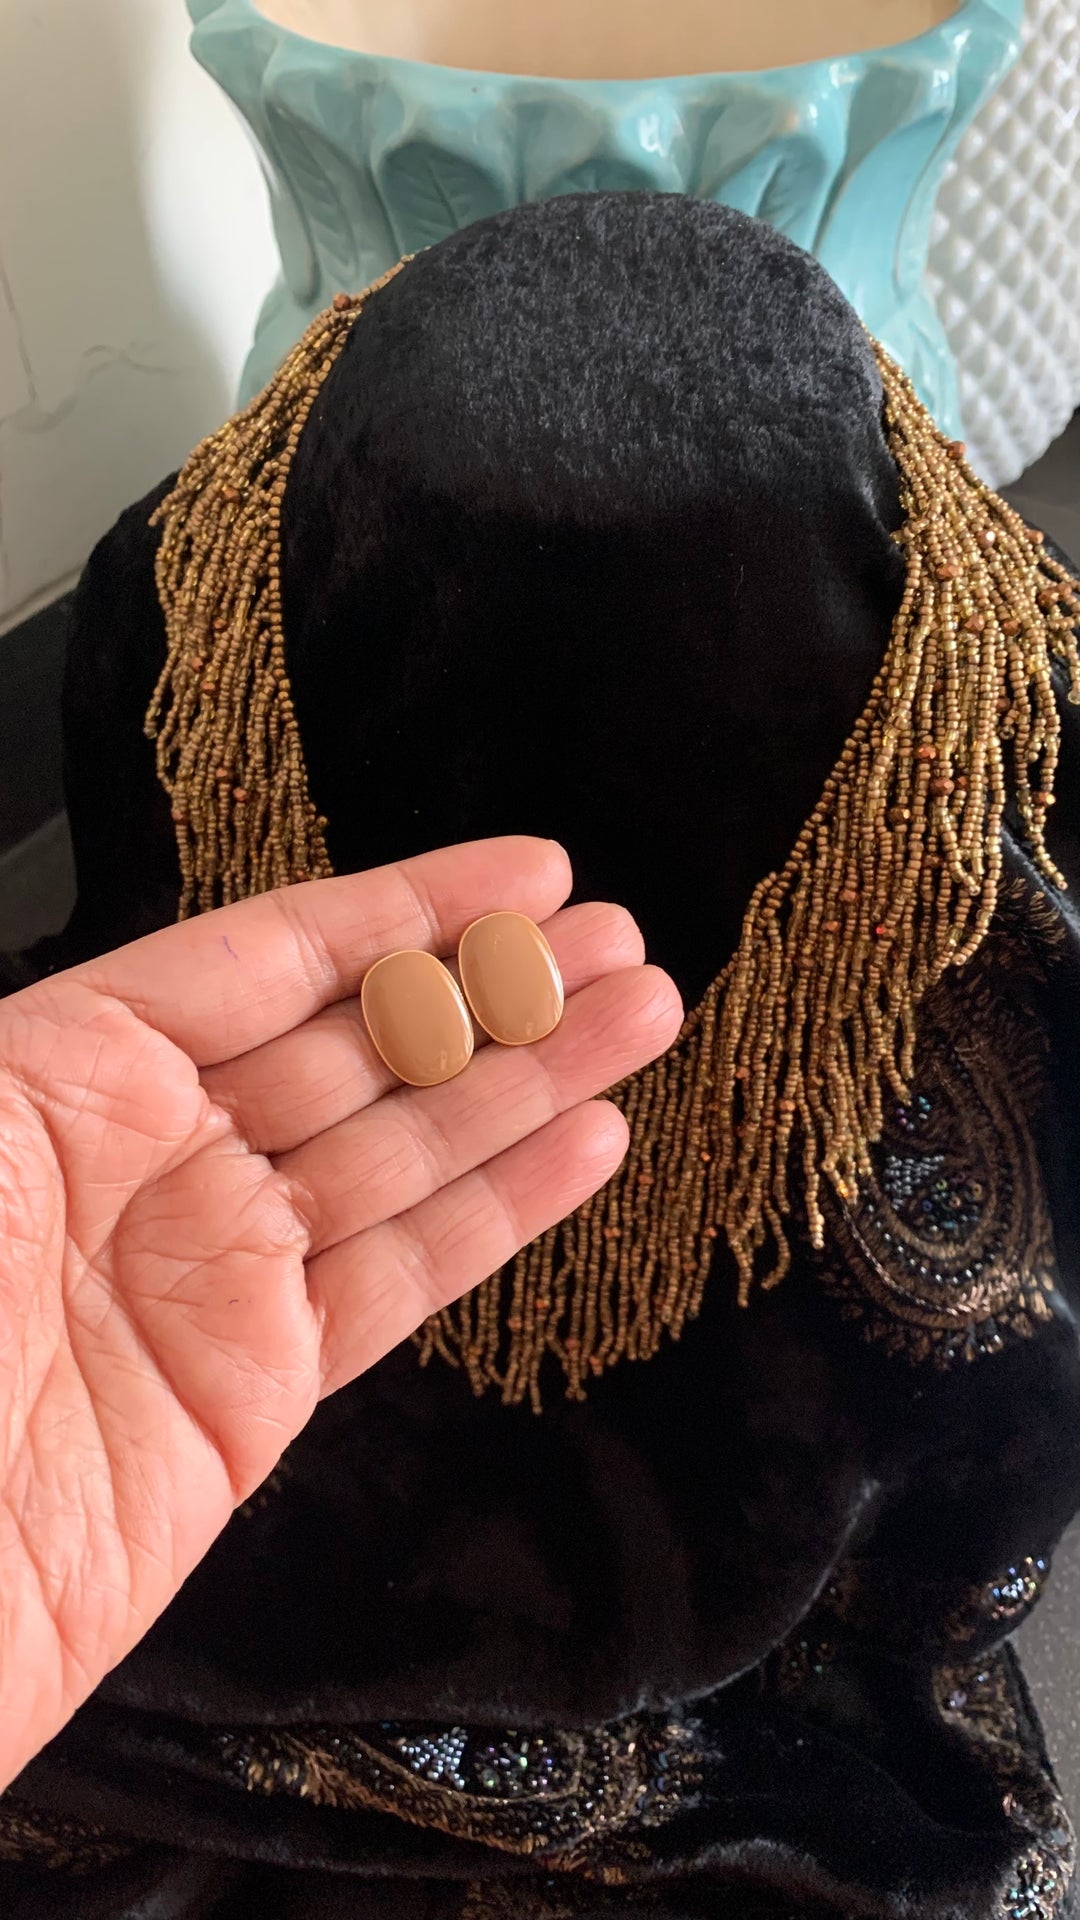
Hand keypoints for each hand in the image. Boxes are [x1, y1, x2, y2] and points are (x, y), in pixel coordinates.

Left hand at [0, 836, 680, 1788]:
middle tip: (609, 940)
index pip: (275, 955)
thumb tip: (238, 964)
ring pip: (410, 1152)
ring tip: (641, 1013)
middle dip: (496, 988)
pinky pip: (405, 1278)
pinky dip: (503, 1212)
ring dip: (533, 1081)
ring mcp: (217, 1273)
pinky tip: (584, 1146)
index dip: (410, 909)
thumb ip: (105, 1030)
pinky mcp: (260, 1389)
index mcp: (76, 1068)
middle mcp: (159, 1159)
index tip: (524, 874)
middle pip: (364, 1048)